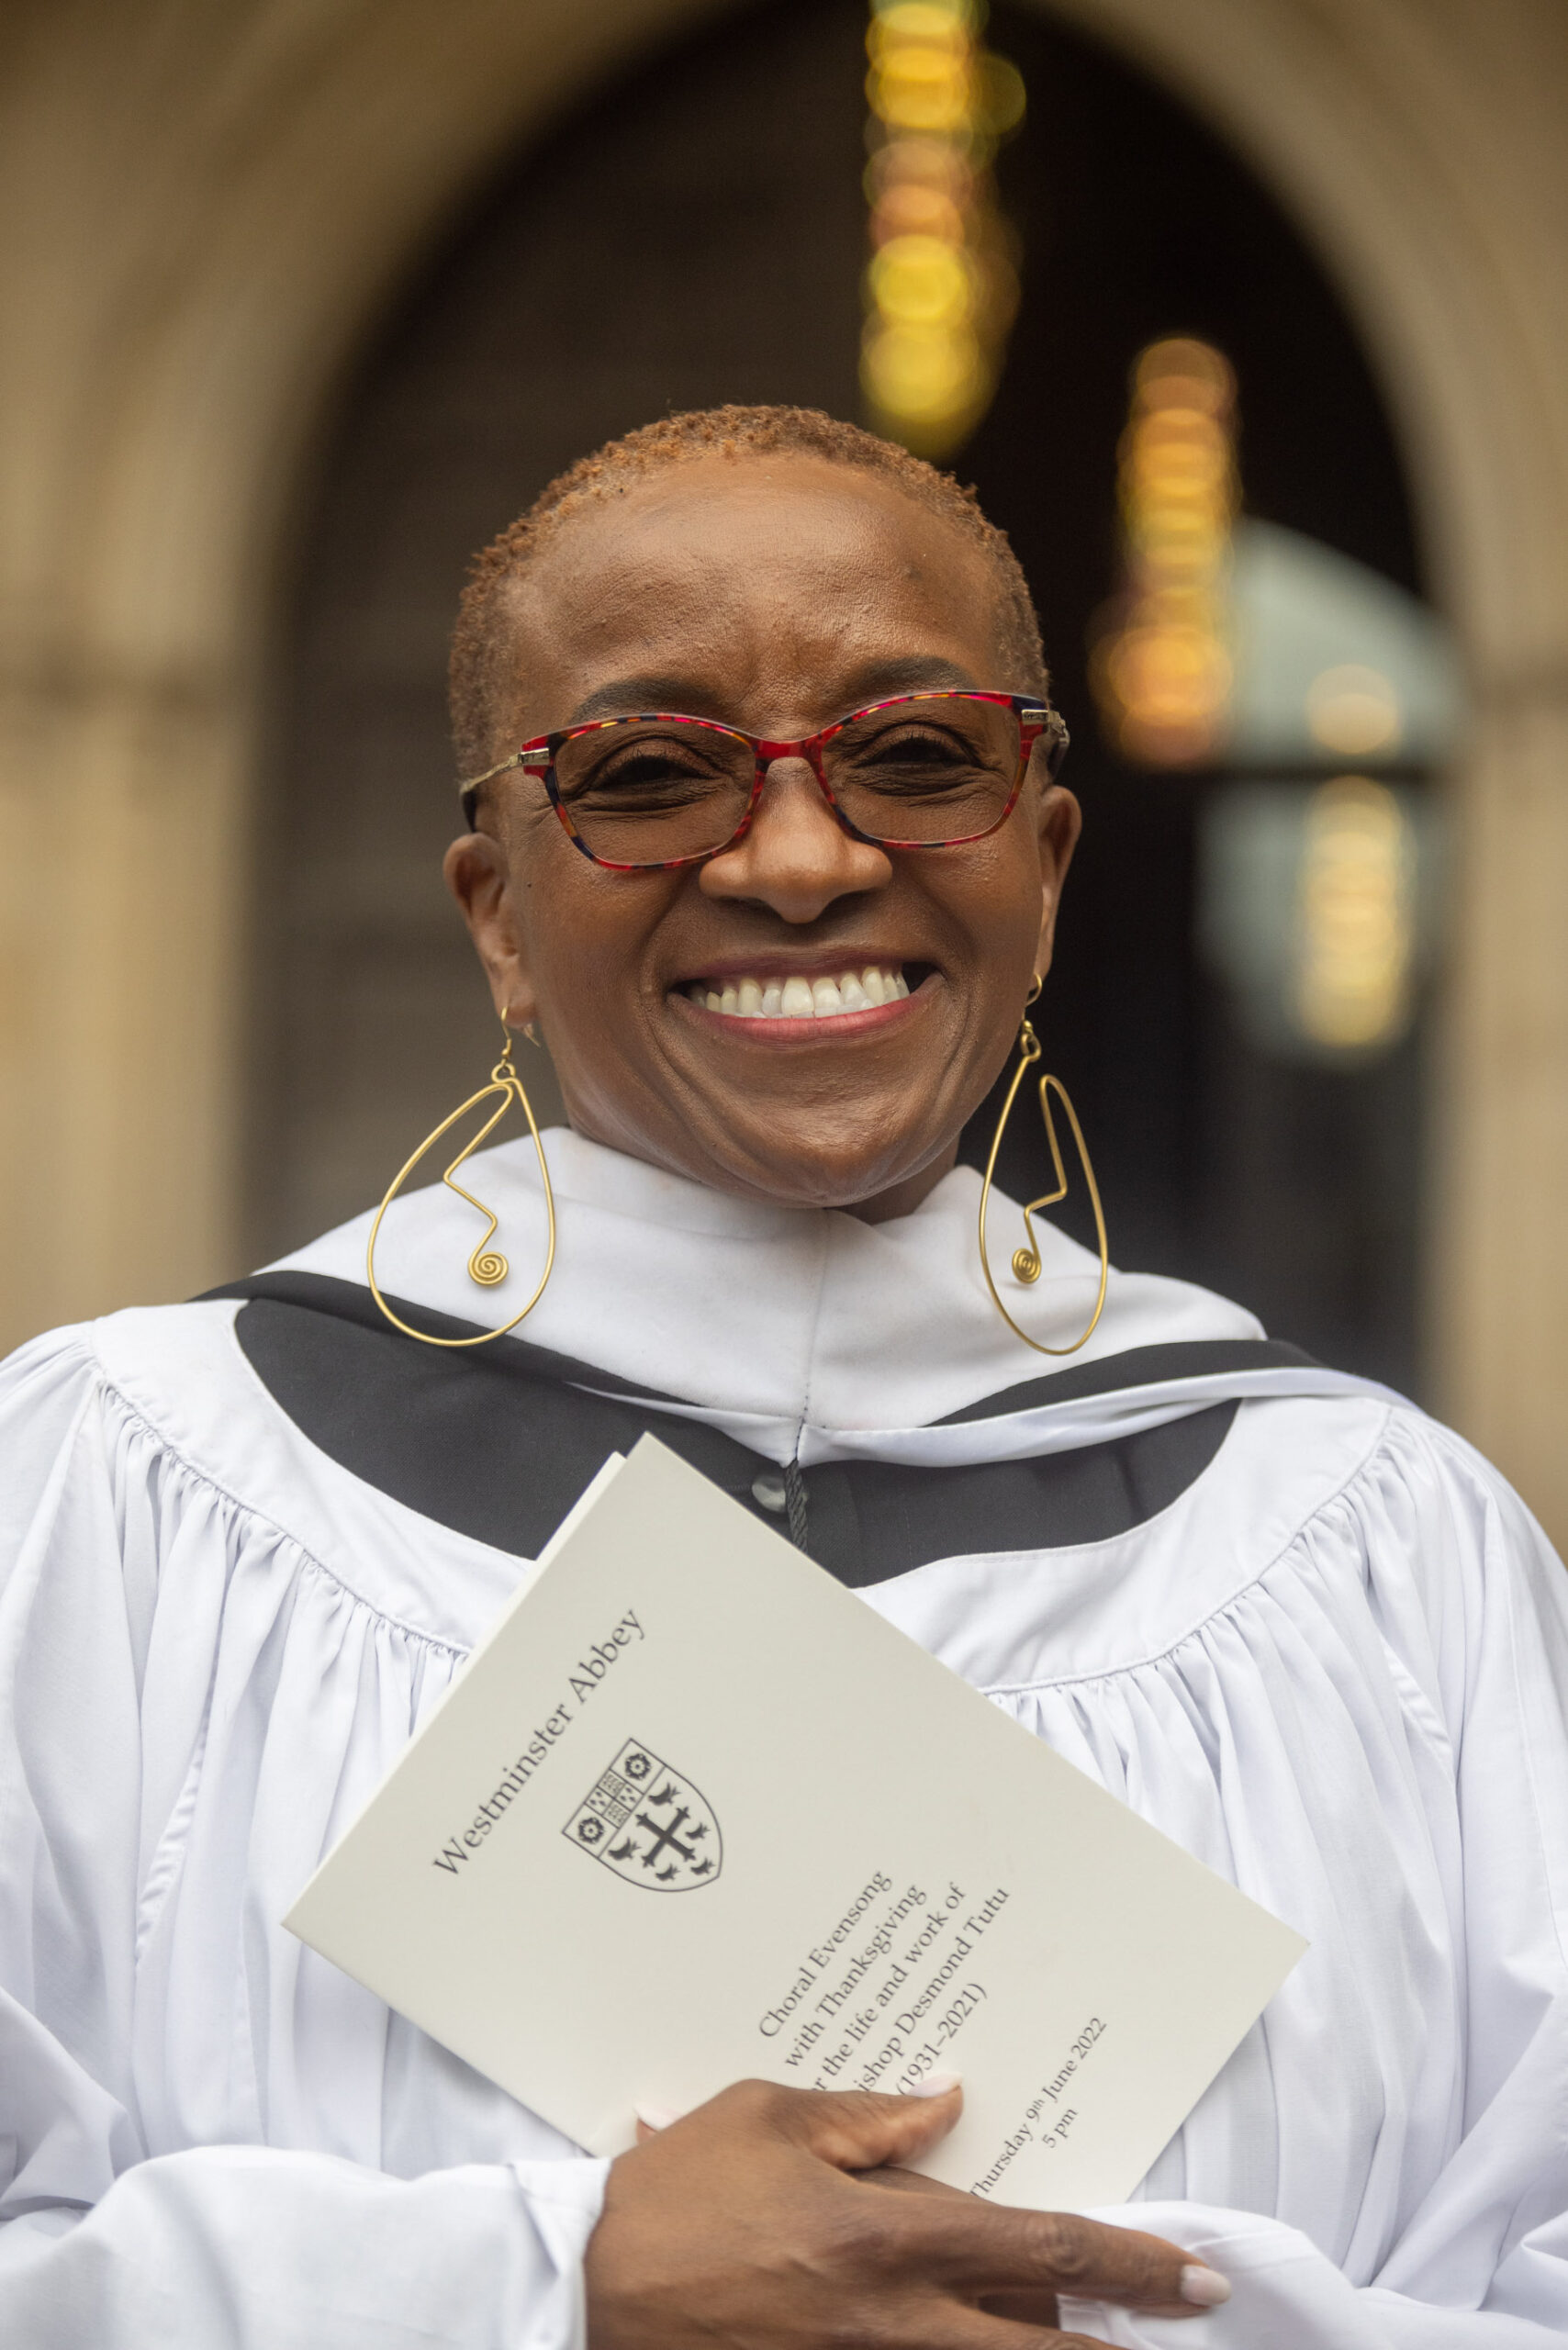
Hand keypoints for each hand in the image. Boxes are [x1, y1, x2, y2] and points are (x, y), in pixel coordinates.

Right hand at [584, 2079, 1227, 2349]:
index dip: (1130, 2264)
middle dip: (1124, 2343)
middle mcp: (895, 2320)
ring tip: (1094, 2337)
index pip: (1042, 2247)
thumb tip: (948, 2103)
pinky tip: (986, 2339)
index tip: (1194, 2278)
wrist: (587, 2290)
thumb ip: (871, 2119)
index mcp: (888, 2236)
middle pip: (1044, 2345)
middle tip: (1186, 2322)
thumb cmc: (677, 2196)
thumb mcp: (771, 2119)